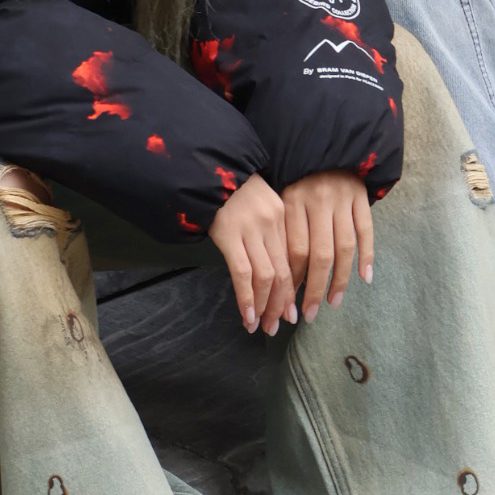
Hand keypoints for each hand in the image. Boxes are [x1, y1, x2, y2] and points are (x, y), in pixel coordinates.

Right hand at [208, 173, 297, 335]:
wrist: (203, 169)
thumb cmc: (229, 188)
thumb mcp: (257, 202)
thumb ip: (267, 230)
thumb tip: (270, 268)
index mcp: (281, 213)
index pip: (291, 259)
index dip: (291, 289)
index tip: (289, 310)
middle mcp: (270, 222)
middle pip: (282, 271)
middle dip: (280, 303)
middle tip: (278, 324)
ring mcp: (250, 228)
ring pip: (265, 276)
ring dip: (265, 306)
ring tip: (262, 326)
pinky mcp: (229, 234)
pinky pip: (243, 273)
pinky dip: (247, 298)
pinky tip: (248, 315)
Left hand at [281, 171, 373, 321]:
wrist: (324, 144)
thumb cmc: (297, 178)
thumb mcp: (281, 198)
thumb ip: (283, 231)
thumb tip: (282, 278)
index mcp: (292, 201)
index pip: (295, 250)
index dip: (294, 279)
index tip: (290, 301)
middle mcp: (318, 200)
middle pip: (319, 254)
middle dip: (315, 289)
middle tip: (310, 314)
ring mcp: (342, 199)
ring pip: (344, 248)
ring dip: (341, 280)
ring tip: (334, 301)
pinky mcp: (361, 197)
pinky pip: (366, 232)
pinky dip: (367, 256)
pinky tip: (364, 278)